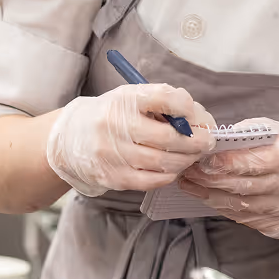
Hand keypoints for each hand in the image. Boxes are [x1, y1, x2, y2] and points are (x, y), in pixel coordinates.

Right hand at [46, 84, 214, 196]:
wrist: (71, 138)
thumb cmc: (115, 115)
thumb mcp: (135, 98)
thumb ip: (168, 104)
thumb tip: (203, 121)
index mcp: (125, 99)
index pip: (164, 97)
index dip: (188, 107)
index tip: (198, 115)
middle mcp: (115, 124)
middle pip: (170, 136)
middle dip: (197, 141)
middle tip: (207, 142)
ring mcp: (111, 152)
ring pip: (163, 161)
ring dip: (186, 160)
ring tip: (193, 155)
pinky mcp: (111, 176)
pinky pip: (151, 180)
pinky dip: (169, 175)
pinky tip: (173, 168)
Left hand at [178, 119, 278, 246]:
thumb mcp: (277, 133)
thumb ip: (248, 135)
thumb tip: (216, 143)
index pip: (254, 163)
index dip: (224, 163)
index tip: (202, 159)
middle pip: (242, 186)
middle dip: (209, 179)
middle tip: (189, 172)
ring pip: (239, 206)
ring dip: (210, 196)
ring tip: (192, 184)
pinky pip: (245, 219)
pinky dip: (224, 208)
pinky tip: (211, 197)